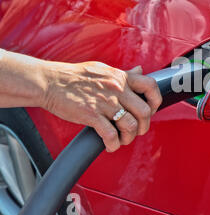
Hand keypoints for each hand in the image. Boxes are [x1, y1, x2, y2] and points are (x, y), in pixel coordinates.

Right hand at [41, 61, 161, 151]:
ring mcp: (105, 102)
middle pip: (144, 112)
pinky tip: (109, 145)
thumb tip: (140, 70)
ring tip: (121, 139)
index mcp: (121, 77)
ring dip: (129, 137)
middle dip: (144, 126)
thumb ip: (124, 73)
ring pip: (130, 125)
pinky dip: (113, 144)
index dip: (156, 101)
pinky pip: (111, 135)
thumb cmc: (74, 76)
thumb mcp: (103, 69)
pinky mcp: (92, 115)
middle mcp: (117, 89)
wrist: (49, 81)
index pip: (151, 86)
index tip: (151, 110)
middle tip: (136, 131)